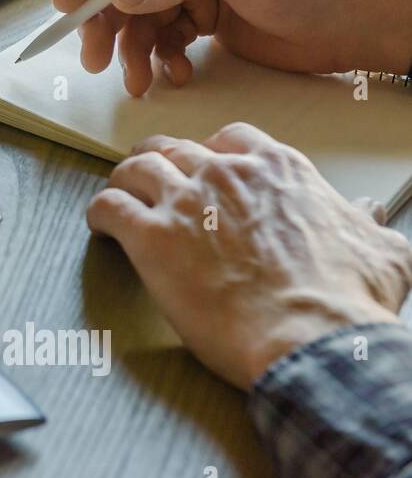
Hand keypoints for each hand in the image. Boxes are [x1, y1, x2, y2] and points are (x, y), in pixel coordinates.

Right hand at [53, 0, 411, 95]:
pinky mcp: (203, 15)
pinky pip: (163, 38)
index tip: (65, 7)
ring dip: (134, 51)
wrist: (356, 20)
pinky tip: (174, 72)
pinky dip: (161, 59)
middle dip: (107, 24)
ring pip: (140, 17)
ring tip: (140, 79)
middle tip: (96, 59)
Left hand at [87, 122, 411, 389]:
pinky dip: (98, 212)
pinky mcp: (150, 237)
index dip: (213, 154)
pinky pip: (108, 207)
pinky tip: (99, 223)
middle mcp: (226, 175)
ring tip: (120, 195)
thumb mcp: (379, 250)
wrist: (310, 339)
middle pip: (176, 148)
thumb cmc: (344, 302)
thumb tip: (368, 211)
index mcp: (278, 170)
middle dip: (162, 162)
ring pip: (136, 168)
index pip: (232, 139)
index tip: (206, 169)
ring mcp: (184, 202)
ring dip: (125, 181)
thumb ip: (366, 223)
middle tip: (154, 180)